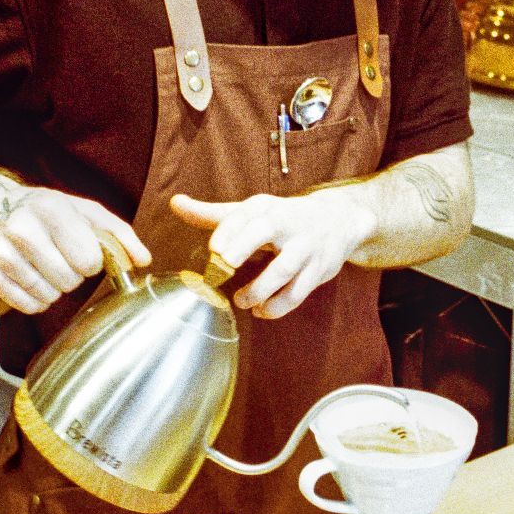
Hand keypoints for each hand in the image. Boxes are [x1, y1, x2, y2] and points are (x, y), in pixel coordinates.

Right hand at [0, 187, 149, 315]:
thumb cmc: (50, 213)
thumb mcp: (88, 213)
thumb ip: (120, 236)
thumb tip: (144, 260)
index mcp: (52, 210)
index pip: (88, 260)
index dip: (92, 262)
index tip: (84, 252)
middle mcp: (22, 229)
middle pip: (68, 281)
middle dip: (73, 276)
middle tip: (62, 259)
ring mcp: (1, 253)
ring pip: (48, 296)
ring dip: (55, 289)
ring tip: (46, 267)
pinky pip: (27, 306)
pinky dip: (36, 300)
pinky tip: (33, 279)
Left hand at [170, 187, 377, 319]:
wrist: (338, 220)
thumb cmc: (283, 218)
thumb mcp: (251, 212)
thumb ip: (212, 214)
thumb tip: (175, 203)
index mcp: (267, 207)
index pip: (245, 213)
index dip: (229, 230)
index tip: (213, 248)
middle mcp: (287, 222)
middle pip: (267, 229)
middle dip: (245, 245)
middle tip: (224, 264)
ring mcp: (306, 246)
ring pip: (285, 268)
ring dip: (260, 288)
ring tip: (242, 301)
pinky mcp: (319, 269)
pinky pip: (299, 291)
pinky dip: (278, 306)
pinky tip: (261, 311)